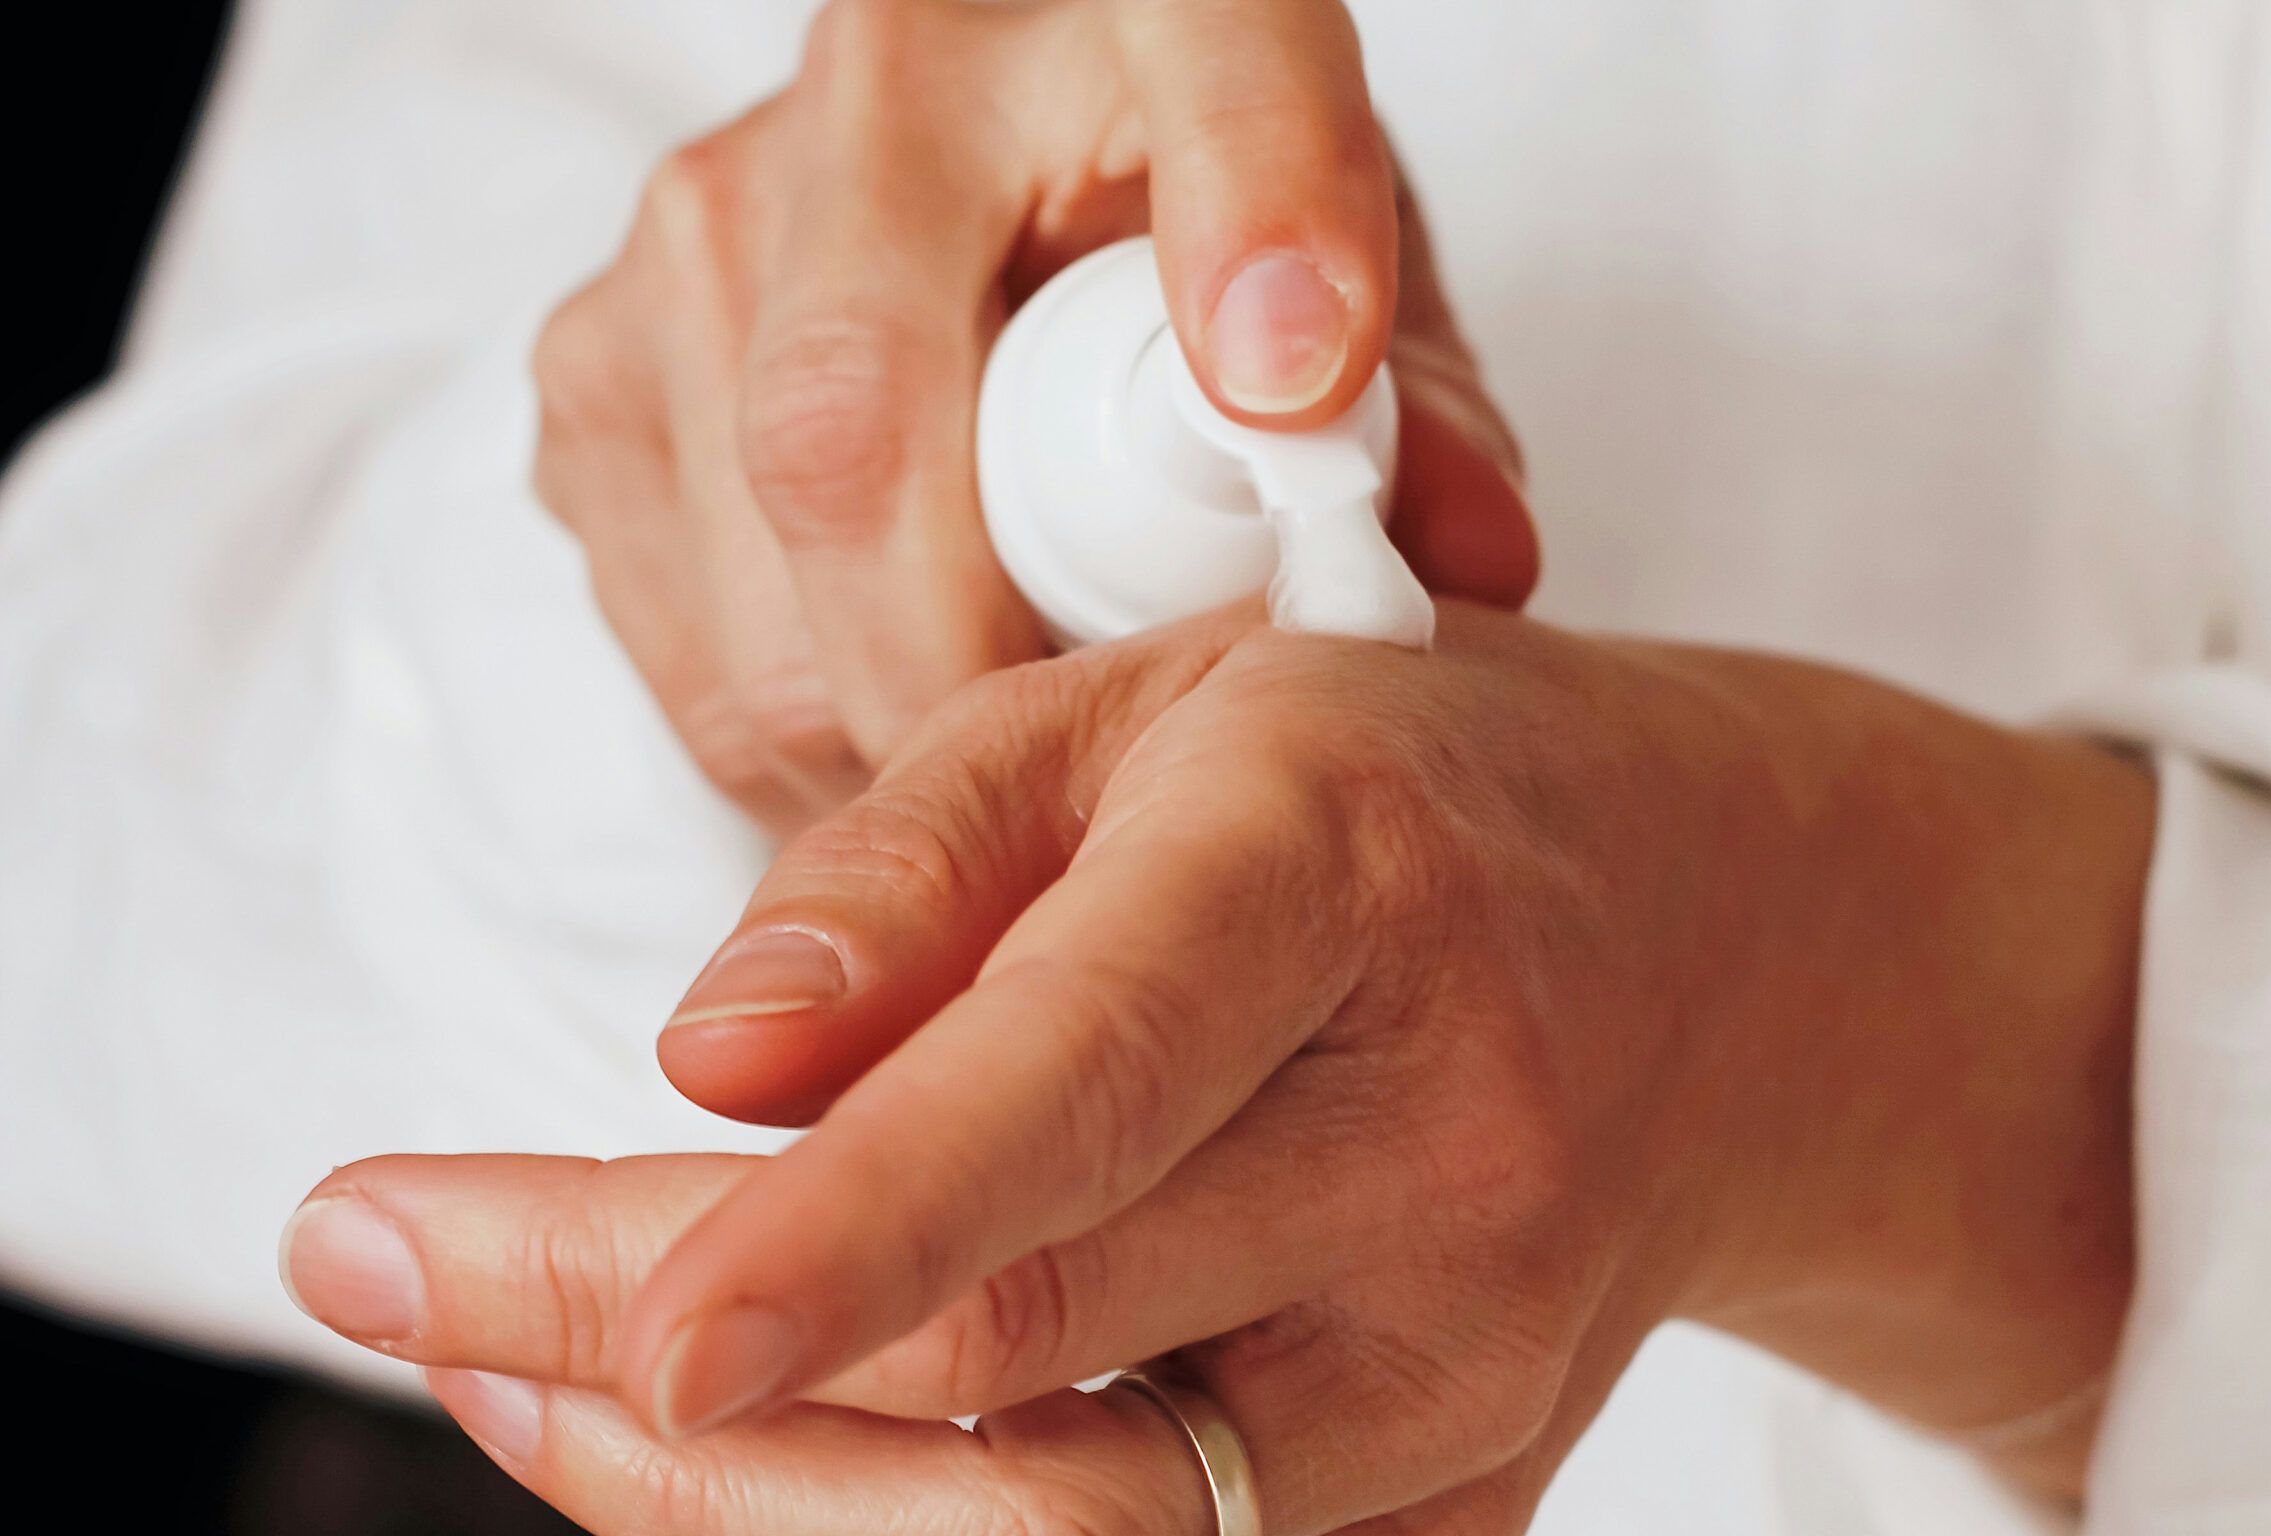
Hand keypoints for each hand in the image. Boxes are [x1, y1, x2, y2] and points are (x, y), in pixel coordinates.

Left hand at [287, 605, 2153, 1528]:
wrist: (1736, 950)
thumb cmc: (1409, 788)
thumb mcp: (1153, 708)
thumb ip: (913, 869)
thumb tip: (703, 1063)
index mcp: (1339, 884)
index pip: (1087, 1081)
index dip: (850, 1233)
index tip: (617, 1333)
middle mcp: (1432, 1155)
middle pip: (1021, 1357)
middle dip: (653, 1359)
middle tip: (404, 1270)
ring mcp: (1464, 1374)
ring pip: (1073, 1528)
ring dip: (749, 1493)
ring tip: (531, 1372)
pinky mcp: (1459, 1507)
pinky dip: (910, 1527)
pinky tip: (761, 1433)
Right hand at [531, 0, 1537, 834]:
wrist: (1004, 49)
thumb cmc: (1165, 116)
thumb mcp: (1325, 193)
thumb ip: (1406, 364)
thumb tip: (1461, 562)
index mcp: (919, 87)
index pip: (888, 414)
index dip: (1002, 636)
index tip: (1143, 735)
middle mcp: (739, 192)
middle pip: (810, 550)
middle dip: (973, 722)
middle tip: (1125, 776)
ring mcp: (642, 301)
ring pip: (734, 652)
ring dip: (898, 746)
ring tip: (1044, 726)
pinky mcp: (592, 397)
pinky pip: (681, 657)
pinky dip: (814, 725)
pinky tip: (937, 678)